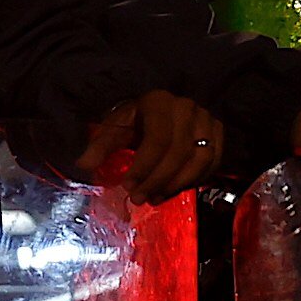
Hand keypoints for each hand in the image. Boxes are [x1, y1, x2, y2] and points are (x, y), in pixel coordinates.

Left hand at [74, 89, 226, 205]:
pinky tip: (174, 190)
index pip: (157, 140)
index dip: (144, 167)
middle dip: (158, 180)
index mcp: (159, 102)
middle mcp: (187, 108)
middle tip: (140, 198)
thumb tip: (83, 165)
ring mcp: (206, 120)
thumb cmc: (133, 121)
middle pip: (180, 152)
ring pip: (201, 159)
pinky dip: (195, 180)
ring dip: (177, 184)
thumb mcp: (113, 129)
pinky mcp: (218, 132)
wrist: (157, 112)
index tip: (128, 187)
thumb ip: (99, 147)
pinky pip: (214, 162)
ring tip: (155, 198)